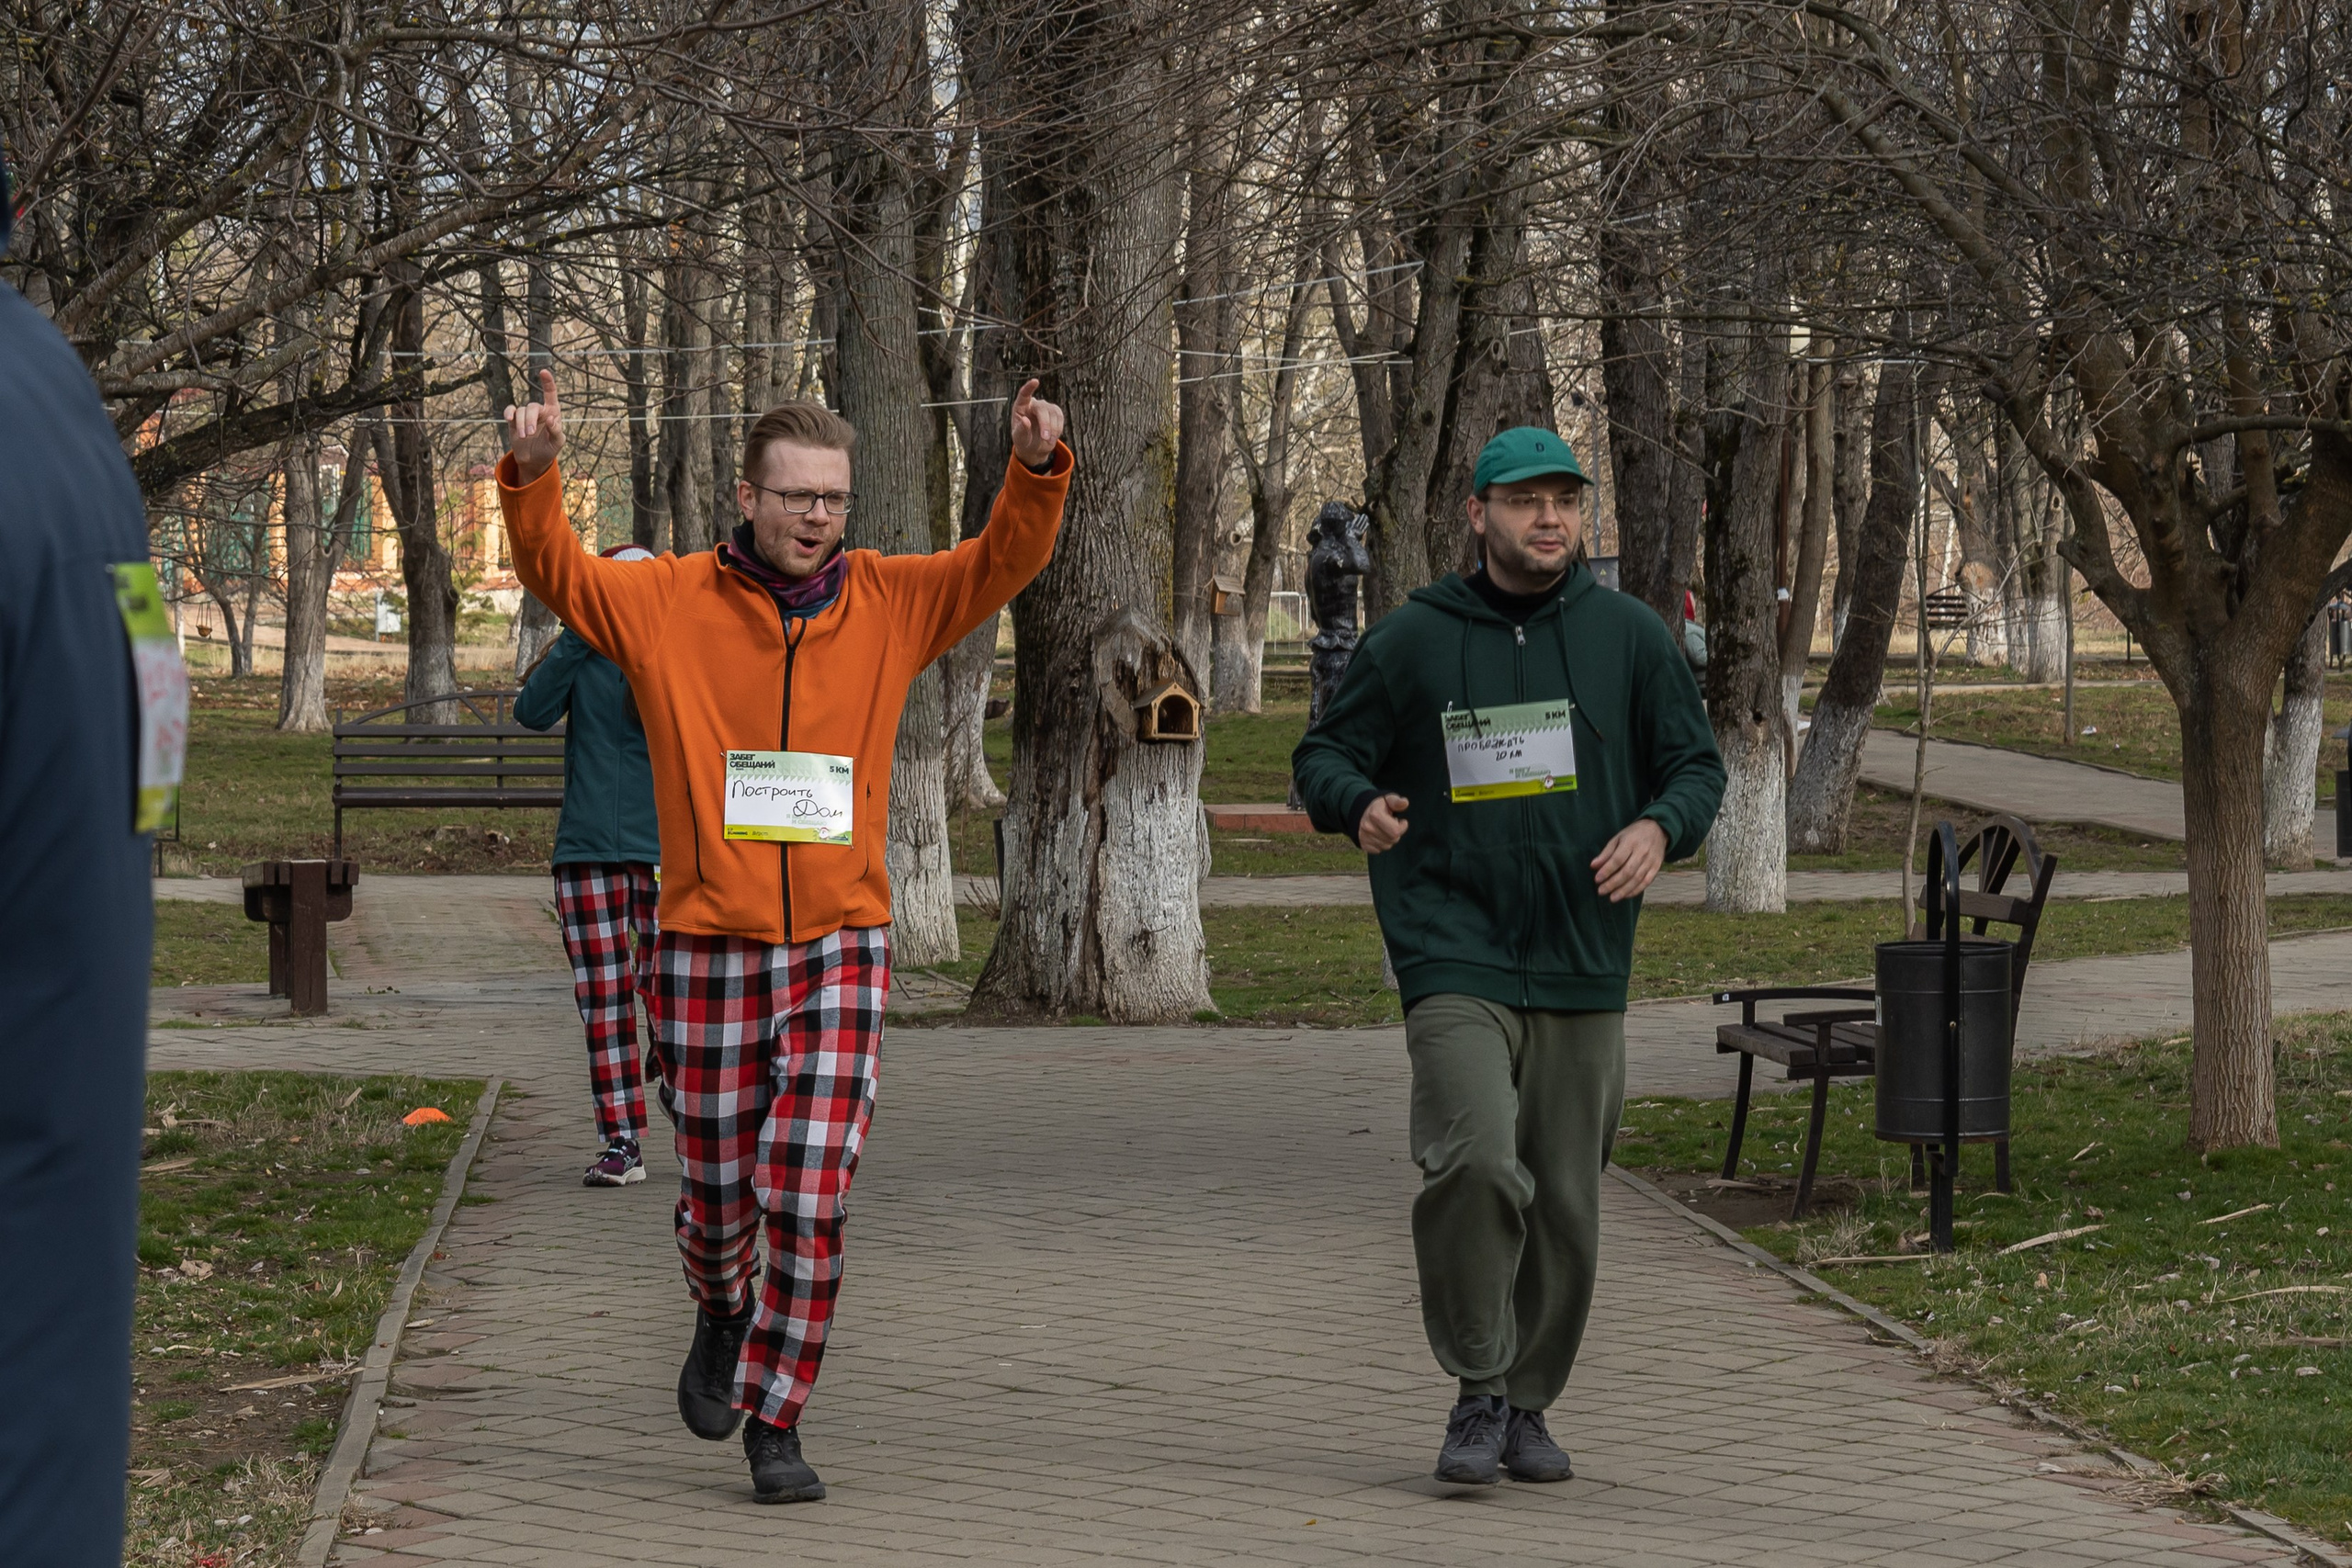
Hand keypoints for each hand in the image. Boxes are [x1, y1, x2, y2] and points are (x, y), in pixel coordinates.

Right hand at [505, 368, 563, 484]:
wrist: (534, 460)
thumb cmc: (549, 449)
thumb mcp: (558, 443)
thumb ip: (557, 431)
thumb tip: (552, 419)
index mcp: (553, 412)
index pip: (551, 394)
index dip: (548, 382)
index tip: (543, 372)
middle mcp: (539, 411)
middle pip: (532, 407)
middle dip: (529, 420)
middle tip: (529, 434)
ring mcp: (526, 415)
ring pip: (521, 411)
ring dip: (521, 424)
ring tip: (523, 437)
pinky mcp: (514, 421)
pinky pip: (510, 411)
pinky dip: (508, 413)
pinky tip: (508, 419)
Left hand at [1009, 377, 1064, 468]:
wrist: (1034, 446)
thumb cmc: (1023, 440)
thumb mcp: (1019, 438)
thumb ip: (1021, 430)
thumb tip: (1026, 421)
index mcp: (1020, 407)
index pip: (1024, 394)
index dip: (1029, 387)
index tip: (1035, 381)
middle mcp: (1033, 404)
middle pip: (1042, 407)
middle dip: (1045, 423)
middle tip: (1045, 438)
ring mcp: (1045, 407)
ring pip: (1053, 412)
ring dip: (1053, 429)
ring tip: (1048, 441)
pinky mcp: (1055, 412)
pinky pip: (1059, 417)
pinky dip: (1058, 428)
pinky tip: (1052, 437)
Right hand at [1359, 793, 1409, 853]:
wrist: (1360, 813)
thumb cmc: (1379, 806)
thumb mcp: (1388, 800)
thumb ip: (1396, 801)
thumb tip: (1405, 803)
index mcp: (1374, 815)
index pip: (1396, 831)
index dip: (1402, 826)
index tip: (1401, 821)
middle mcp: (1367, 827)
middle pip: (1392, 839)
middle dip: (1396, 833)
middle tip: (1392, 825)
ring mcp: (1364, 837)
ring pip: (1386, 846)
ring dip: (1389, 839)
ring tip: (1385, 829)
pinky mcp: (1362, 844)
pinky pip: (1379, 850)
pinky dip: (1381, 844)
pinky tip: (1379, 835)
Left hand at [1592, 818, 1667, 902]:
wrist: (1657, 830)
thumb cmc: (1633, 835)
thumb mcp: (1618, 838)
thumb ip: (1606, 853)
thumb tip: (1593, 866)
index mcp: (1631, 842)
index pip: (1618, 859)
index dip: (1607, 870)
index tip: (1597, 879)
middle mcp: (1642, 852)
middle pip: (1627, 871)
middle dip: (1613, 883)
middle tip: (1601, 891)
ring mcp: (1651, 860)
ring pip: (1637, 879)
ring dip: (1624, 890)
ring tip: (1612, 898)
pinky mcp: (1656, 867)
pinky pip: (1646, 882)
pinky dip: (1636, 890)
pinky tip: (1626, 895)